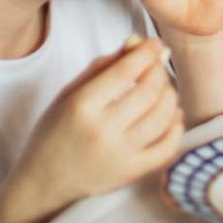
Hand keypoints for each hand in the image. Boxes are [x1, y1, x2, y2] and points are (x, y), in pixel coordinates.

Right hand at [0, 40, 181, 222]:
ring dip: (170, 95)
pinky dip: (177, 126)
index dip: (146, 52)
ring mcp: (120, 155)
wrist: (45, 180)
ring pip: (164, 116)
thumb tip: (136, 44)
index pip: (125, 72)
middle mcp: (103, 131)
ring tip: (163, 88)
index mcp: (82, 107)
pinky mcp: (132, 173)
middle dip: (159, 71)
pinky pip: (168, 146)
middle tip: (157, 65)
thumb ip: (102, 67)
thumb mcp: (69, 93)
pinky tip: (172, 114)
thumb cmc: (56, 130)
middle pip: (149, 91)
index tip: (155, 43)